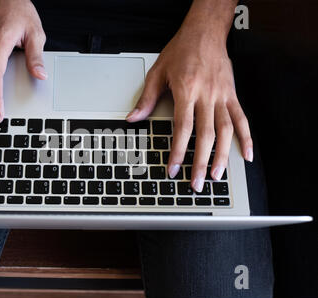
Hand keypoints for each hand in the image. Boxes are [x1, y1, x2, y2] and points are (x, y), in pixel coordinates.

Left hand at [126, 0, 251, 192]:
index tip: (173, 169)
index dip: (178, 152)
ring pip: (225, 131)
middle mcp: (206, 95)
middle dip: (199, 162)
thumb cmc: (181, 50)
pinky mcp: (232, 95)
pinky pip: (242, 119)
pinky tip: (247, 154)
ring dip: (222, 156)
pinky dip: (246, 137)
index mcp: (186, 90)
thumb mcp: (157, 72)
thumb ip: (146, 99)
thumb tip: (133, 119)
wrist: (205, 32)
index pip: (182, 128)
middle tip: (195, 183)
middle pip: (205, 135)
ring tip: (216, 176)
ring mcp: (222, 96)